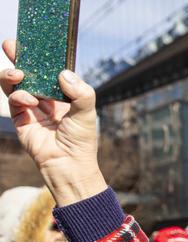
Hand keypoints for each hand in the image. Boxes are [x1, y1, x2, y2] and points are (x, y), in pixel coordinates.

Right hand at [1, 39, 106, 206]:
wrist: (68, 165)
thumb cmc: (81, 141)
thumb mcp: (87, 113)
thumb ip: (80, 92)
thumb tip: (64, 73)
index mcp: (64, 94)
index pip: (51, 70)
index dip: (43, 56)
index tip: (35, 41)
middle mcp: (46, 98)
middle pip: (30, 72)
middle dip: (20, 57)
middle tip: (11, 44)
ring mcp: (32, 107)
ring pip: (17, 82)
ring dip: (14, 74)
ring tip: (17, 73)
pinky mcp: (21, 117)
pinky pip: (14, 99)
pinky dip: (19, 95)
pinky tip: (29, 99)